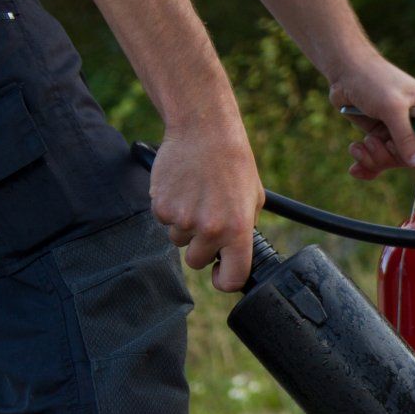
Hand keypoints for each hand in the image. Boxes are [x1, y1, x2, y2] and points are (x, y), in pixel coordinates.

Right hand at [149, 119, 265, 291]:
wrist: (204, 132)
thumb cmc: (234, 164)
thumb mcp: (253, 199)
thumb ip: (244, 230)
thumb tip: (237, 255)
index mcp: (238, 230)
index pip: (232, 279)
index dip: (225, 280)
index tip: (221, 273)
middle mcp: (210, 229)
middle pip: (197, 262)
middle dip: (201, 247)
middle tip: (207, 221)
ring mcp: (183, 219)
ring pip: (178, 241)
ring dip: (185, 227)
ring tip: (196, 197)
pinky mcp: (161, 207)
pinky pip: (163, 222)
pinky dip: (170, 210)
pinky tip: (182, 189)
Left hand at [327, 55, 414, 179]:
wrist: (345, 70)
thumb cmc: (374, 80)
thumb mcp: (392, 109)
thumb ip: (406, 137)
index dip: (414, 154)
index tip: (394, 145)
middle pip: (410, 158)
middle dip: (387, 156)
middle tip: (371, 142)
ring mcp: (398, 130)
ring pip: (392, 160)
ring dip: (373, 158)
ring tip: (360, 145)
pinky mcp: (381, 134)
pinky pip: (378, 159)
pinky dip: (366, 164)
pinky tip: (355, 168)